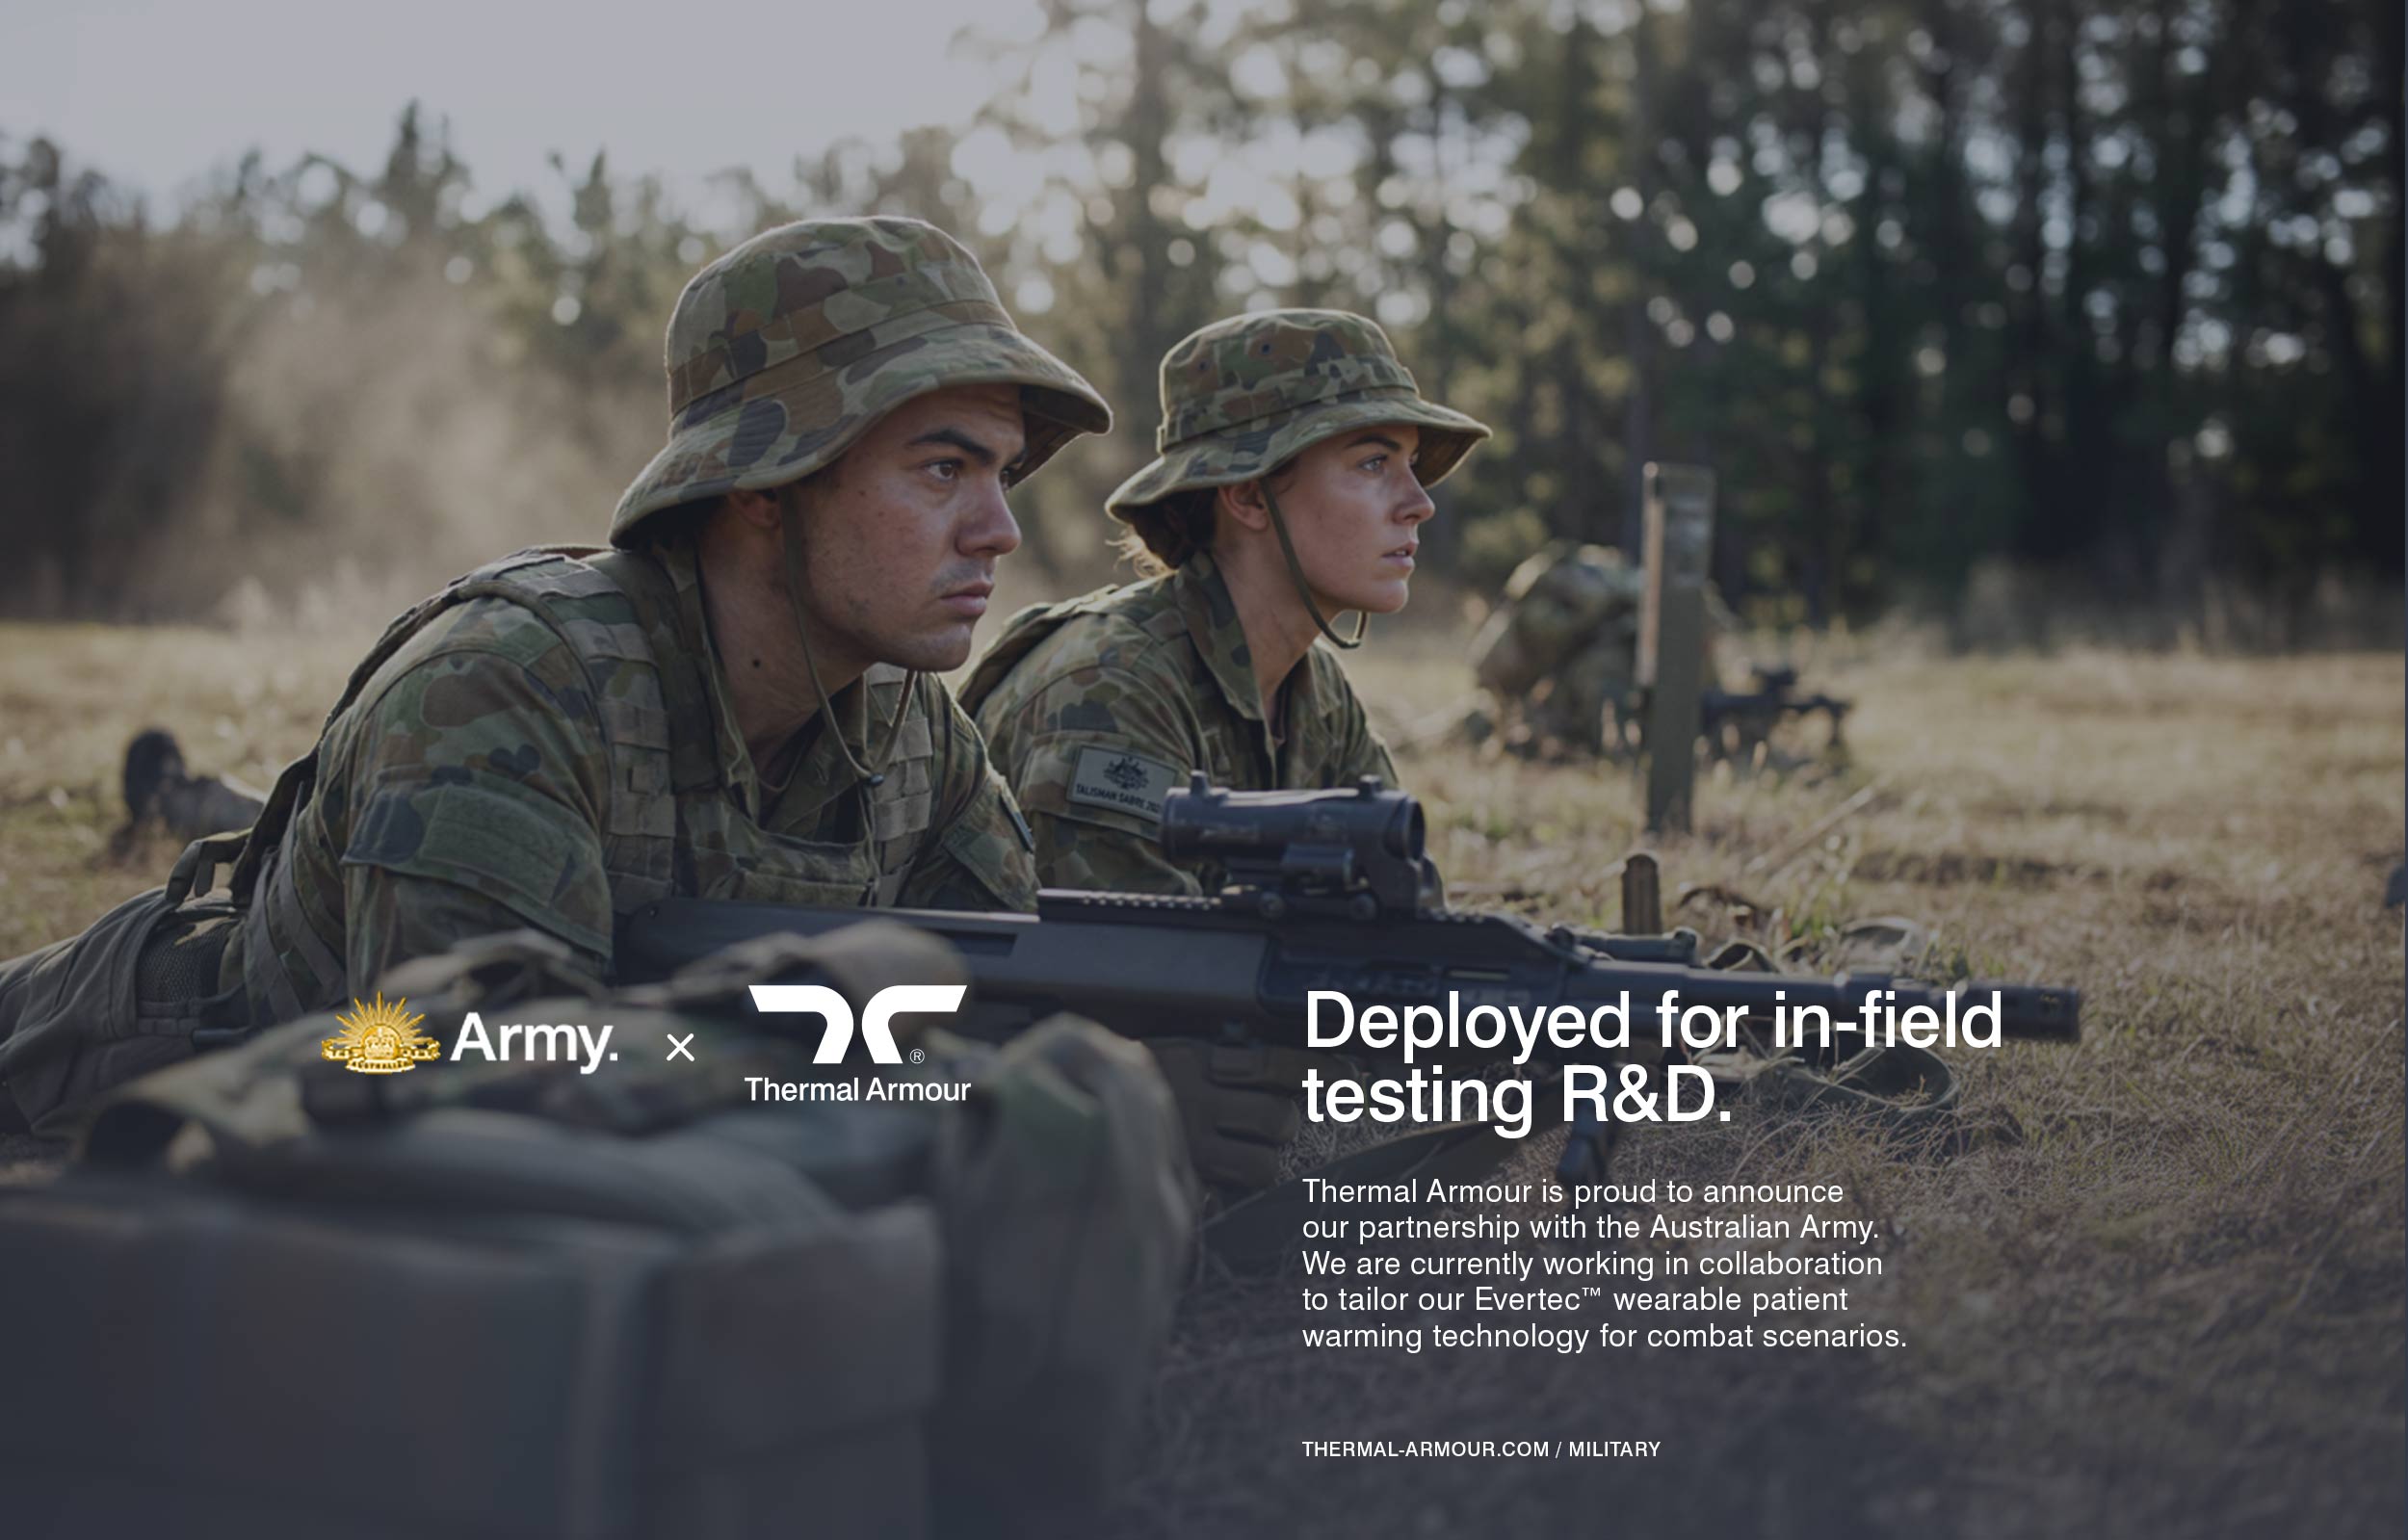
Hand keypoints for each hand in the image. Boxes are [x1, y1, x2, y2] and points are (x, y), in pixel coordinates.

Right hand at [1143, 1040, 1333, 1192]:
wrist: (1068, 1106)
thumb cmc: (1133, 1079)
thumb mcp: (1174, 1050)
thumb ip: (1223, 1057)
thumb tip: (1292, 1067)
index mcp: (1196, 1059)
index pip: (1276, 1062)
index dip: (1318, 1070)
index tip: (1346, 1075)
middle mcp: (1195, 1102)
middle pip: (1278, 1117)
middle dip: (1285, 1121)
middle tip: (1274, 1121)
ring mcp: (1187, 1148)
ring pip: (1264, 1164)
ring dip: (1265, 1159)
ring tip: (1248, 1151)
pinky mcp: (1178, 1185)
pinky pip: (1229, 1197)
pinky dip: (1231, 1190)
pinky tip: (1222, 1180)